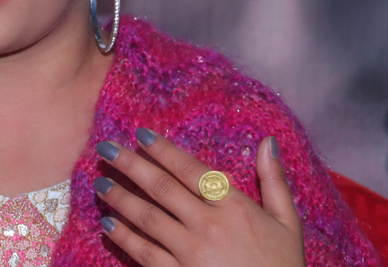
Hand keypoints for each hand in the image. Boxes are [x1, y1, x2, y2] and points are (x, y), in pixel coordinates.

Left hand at [94, 130, 304, 266]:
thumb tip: (267, 141)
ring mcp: (190, 253)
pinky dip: (124, 237)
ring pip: (147, 218)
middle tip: (106, 148)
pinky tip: (108, 224)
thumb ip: (274, 181)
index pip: (190, 170)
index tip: (141, 134)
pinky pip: (145, 253)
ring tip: (100, 182)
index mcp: (234, 207)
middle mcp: (208, 225)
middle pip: (162, 187)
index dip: (163, 150)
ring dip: (120, 198)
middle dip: (130, 165)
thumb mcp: (288, 223)